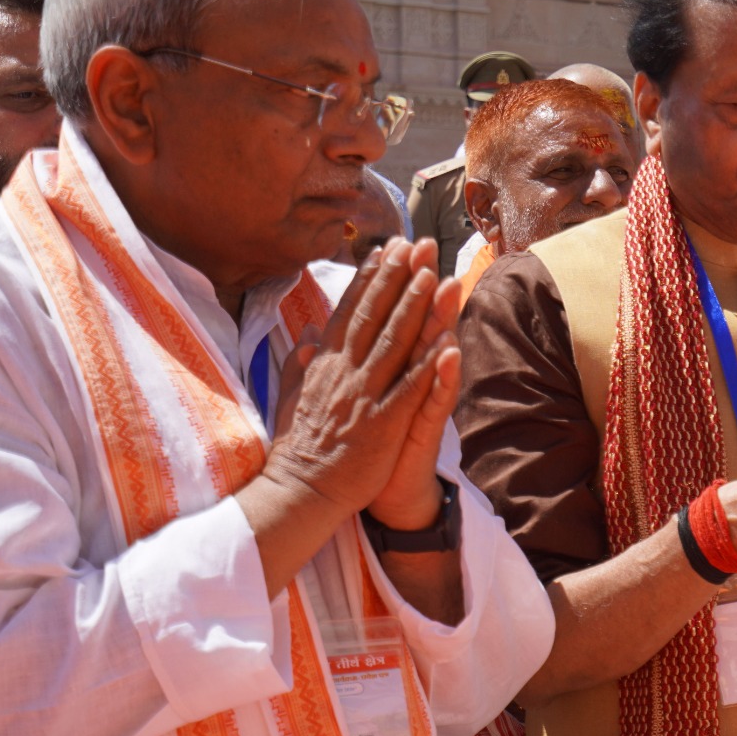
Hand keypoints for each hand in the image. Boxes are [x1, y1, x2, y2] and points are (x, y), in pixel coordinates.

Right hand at [262, 237, 460, 524]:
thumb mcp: (290, 398)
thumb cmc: (299, 449)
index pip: (347, 313)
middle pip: (372, 316)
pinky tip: (446, 337)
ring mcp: (364, 395)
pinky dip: (428, 361)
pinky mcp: (384, 423)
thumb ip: (298, 364)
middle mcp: (343, 372)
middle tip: (413, 243)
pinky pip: (411, 387)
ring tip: (432, 273)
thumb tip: (306, 335)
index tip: (382, 250)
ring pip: (393, 342)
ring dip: (414, 306)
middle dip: (394, 278)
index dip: (367, 280)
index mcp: (323, 366)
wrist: (300, 492)